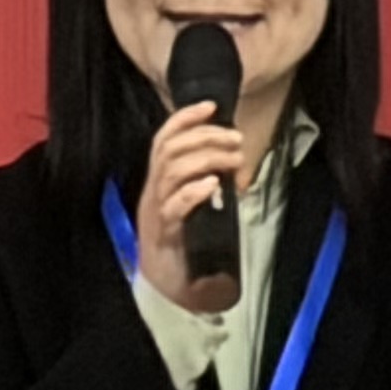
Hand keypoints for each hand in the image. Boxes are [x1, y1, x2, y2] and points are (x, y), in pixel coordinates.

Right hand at [136, 100, 248, 314]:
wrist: (163, 283)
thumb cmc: (181, 238)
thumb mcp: (191, 202)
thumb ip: (203, 179)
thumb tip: (231, 155)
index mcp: (159, 180)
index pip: (163, 139)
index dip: (184, 118)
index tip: (212, 106)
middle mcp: (153, 190)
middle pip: (170, 150)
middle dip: (205, 136)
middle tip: (236, 139)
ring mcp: (156, 210)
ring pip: (172, 171)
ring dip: (207, 158)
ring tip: (235, 159)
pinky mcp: (165, 232)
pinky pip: (174, 206)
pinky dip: (194, 191)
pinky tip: (213, 185)